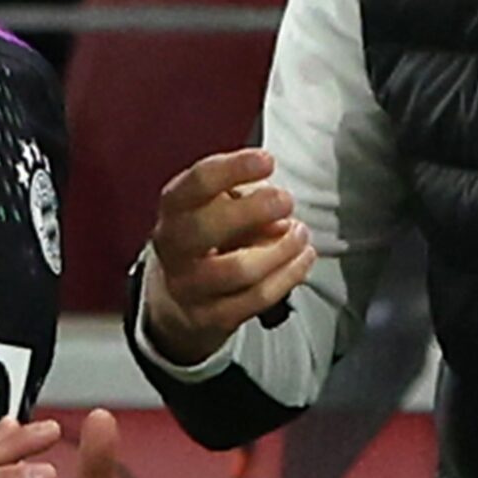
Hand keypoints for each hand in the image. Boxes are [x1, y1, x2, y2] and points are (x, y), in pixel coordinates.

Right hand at [142, 148, 315, 365]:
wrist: (181, 297)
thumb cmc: (208, 237)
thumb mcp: (216, 206)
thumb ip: (243, 199)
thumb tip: (277, 212)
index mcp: (175, 208)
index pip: (198, 183)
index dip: (234, 168)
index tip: (267, 161)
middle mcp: (174, 247)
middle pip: (206, 228)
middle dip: (253, 211)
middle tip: (286, 201)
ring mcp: (190, 286)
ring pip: (238, 269)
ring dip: (279, 249)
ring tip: (301, 233)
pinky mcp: (212, 317)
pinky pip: (256, 298)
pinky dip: (288, 276)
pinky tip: (303, 258)